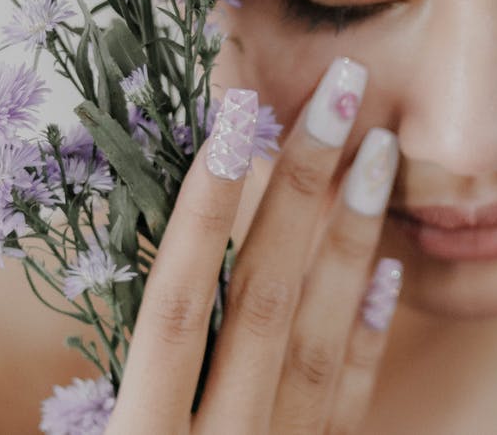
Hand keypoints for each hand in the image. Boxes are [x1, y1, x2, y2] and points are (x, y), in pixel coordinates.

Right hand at [105, 57, 402, 434]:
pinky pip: (346, 407)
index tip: (234, 118)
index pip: (171, 309)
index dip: (201, 212)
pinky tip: (384, 272)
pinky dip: (363, 339)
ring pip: (317, 345)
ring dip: (348, 242)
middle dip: (300, 191)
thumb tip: (143, 274)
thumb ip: (112, 379)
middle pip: (261, 304)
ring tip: (377, 153)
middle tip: (340, 93)